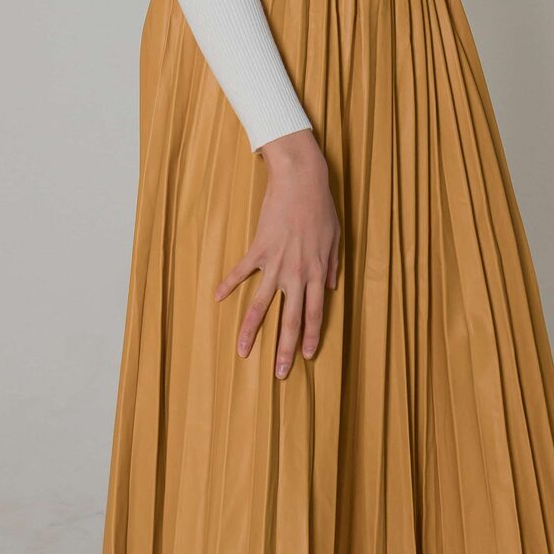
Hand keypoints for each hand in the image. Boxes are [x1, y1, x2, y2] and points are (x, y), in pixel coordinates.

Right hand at [215, 129, 340, 377]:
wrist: (302, 181)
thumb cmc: (321, 208)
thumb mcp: (336, 238)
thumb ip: (333, 266)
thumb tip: (332, 288)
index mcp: (317, 273)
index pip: (315, 313)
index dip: (309, 336)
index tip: (305, 356)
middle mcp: (297, 274)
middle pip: (290, 318)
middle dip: (285, 348)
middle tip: (280, 373)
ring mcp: (276, 263)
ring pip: (262, 304)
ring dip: (251, 330)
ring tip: (242, 352)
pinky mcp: (258, 249)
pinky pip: (241, 272)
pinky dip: (228, 284)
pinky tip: (217, 298)